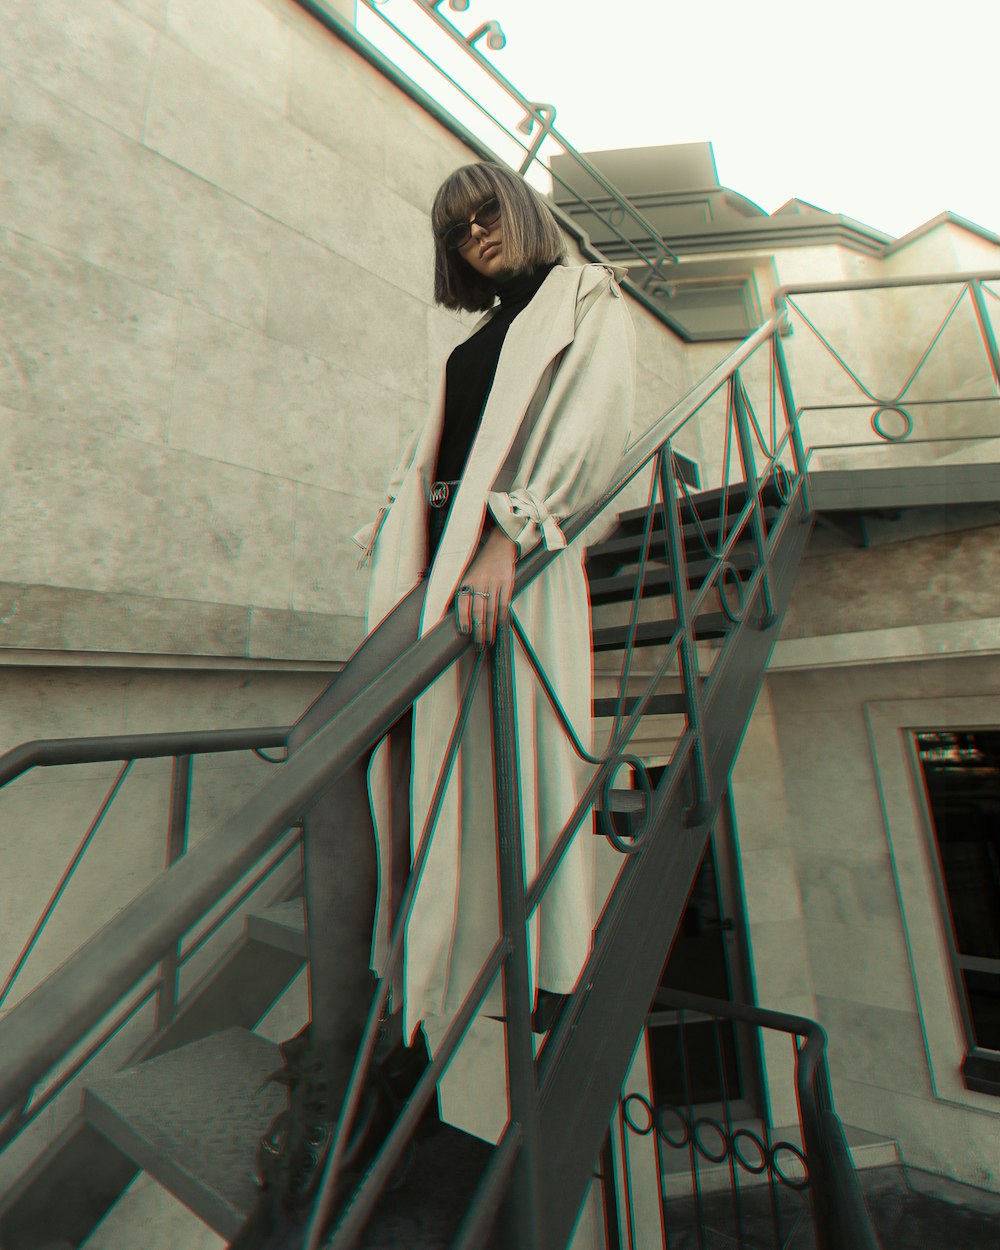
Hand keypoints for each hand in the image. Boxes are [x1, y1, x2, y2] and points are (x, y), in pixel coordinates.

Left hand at [455, 526, 516, 648]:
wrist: (499, 547)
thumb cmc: (481, 565)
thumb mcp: (467, 575)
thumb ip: (463, 593)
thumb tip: (457, 617)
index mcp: (467, 580)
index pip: (463, 602)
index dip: (463, 618)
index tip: (464, 632)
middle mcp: (480, 582)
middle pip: (478, 610)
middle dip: (478, 630)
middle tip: (478, 644)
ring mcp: (495, 582)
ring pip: (491, 610)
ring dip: (490, 628)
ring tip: (488, 640)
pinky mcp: (507, 583)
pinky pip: (504, 603)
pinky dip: (502, 616)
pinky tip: (499, 626)